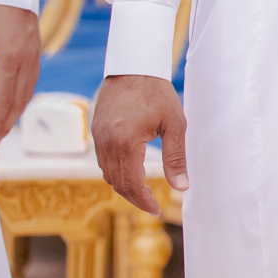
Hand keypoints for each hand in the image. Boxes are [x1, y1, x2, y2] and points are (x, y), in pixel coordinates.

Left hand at [0, 3, 41, 147]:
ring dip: (18, 111)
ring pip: (28, 91)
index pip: (5, 97)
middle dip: (8, 121)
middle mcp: (26, 60)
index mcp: (10, 57)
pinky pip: (33, 80)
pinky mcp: (35, 52)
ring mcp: (34, 56)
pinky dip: (25, 97)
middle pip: (19, 99)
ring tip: (6, 126)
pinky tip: (18, 102)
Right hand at [93, 74, 186, 214]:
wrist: (133, 67)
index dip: (143, 201)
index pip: (131, 184)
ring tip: (143, 193)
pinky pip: (102, 161)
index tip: (156, 210)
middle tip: (152, 205)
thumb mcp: (175, 125)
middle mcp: (107, 144)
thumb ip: (176, 158)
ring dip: (124, 186)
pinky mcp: (95, 132)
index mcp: (126, 143)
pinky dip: (115, 172)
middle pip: (117, 183)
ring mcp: (98, 138)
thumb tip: (182, 187)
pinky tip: (130, 173)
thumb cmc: (158, 93)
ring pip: (107, 174)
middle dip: (134, 198)